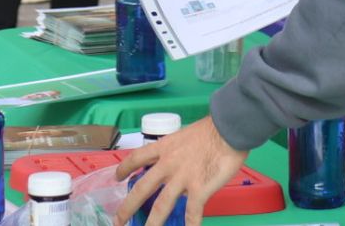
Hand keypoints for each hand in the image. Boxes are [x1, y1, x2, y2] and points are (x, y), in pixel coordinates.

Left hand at [113, 116, 246, 225]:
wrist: (228, 128)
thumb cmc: (211, 129)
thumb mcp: (185, 136)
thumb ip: (178, 151)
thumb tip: (178, 162)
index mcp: (164, 148)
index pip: (137, 157)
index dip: (124, 168)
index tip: (117, 177)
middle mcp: (168, 165)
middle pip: (142, 188)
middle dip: (127, 206)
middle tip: (117, 220)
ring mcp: (182, 179)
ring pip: (162, 205)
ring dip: (152, 223)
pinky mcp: (199, 189)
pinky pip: (192, 213)